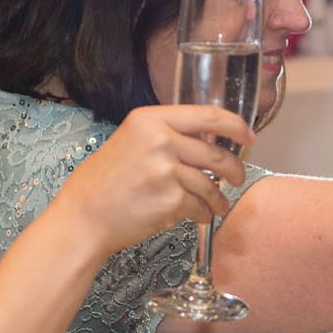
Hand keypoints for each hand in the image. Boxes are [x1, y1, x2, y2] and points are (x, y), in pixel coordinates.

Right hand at [54, 104, 252, 253]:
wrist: (83, 217)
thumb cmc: (104, 183)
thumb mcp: (130, 141)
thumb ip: (166, 135)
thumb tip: (208, 140)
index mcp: (150, 120)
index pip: (208, 115)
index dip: (235, 125)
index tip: (248, 135)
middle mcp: (160, 140)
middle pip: (217, 153)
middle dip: (235, 169)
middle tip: (237, 178)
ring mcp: (166, 171)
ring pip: (211, 184)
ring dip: (218, 198)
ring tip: (216, 205)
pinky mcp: (170, 200)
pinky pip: (200, 206)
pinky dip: (203, 214)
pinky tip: (197, 216)